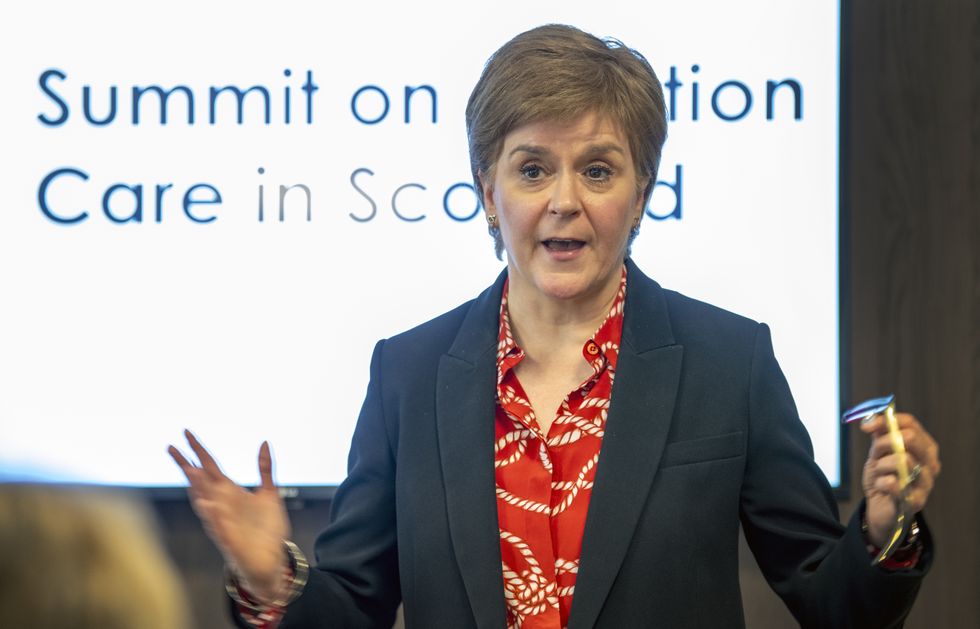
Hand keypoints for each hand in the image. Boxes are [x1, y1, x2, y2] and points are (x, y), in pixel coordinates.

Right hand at [169, 430, 290, 602]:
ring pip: (205, 502)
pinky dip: (212, 515)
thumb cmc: (266, 529)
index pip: (209, 467)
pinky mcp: (230, 539)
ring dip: (197, 488)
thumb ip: (264, 469)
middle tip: (171, 447)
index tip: (186, 433)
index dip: (198, 450)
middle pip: (200, 481)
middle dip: (186, 465)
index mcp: (229, 492)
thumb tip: (264, 442)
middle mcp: (221, 505)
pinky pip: (218, 526)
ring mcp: (222, 522)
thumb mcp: (270, 493)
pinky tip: (207, 503)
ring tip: (191, 470)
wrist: (271, 561)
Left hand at [860, 412, 940, 546]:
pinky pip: (894, 483)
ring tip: (879, 473)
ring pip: (901, 459)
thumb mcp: (879, 452)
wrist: (880, 507)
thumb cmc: (883, 477)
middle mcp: (930, 463)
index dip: (886, 421)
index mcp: (924, 447)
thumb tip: (871, 421)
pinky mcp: (917, 501)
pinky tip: (881, 487)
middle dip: (883, 443)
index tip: (866, 427)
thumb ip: (879, 434)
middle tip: (875, 455)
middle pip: (910, 437)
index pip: (910, 424)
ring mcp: (926, 482)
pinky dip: (880, 482)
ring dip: (881, 465)